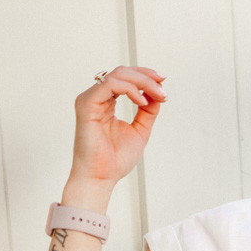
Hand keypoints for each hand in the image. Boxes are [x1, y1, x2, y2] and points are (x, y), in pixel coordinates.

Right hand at [69, 65, 167, 195]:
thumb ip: (148, 111)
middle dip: (147, 76)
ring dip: (142, 82)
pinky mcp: (86, 104)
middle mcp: (96, 98)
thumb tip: (158, 93)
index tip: (163, 83)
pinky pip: (110, 85)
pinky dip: (130, 89)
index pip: (125, 78)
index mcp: (106, 103)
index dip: (145, 76)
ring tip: (158, 95)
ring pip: (118, 75)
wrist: (101, 178)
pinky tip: (142, 101)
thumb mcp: (140, 130)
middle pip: (122, 72)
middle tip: (163, 87)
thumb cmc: (114, 160)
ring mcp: (90, 100)